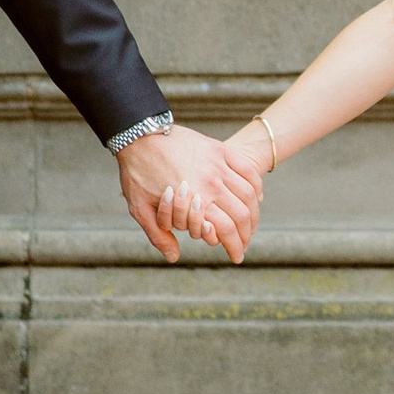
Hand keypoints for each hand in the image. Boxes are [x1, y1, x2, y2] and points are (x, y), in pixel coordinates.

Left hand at [118, 122, 261, 263]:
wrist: (139, 136)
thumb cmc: (137, 174)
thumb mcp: (140, 209)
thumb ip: (158, 236)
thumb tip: (174, 257)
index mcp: (194, 200)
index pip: (225, 231)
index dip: (235, 248)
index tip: (236, 257)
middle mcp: (211, 183)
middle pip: (242, 215)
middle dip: (246, 235)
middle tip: (244, 245)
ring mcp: (218, 165)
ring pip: (248, 194)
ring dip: (254, 213)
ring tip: (251, 225)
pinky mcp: (219, 149)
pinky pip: (246, 168)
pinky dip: (256, 185)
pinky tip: (256, 197)